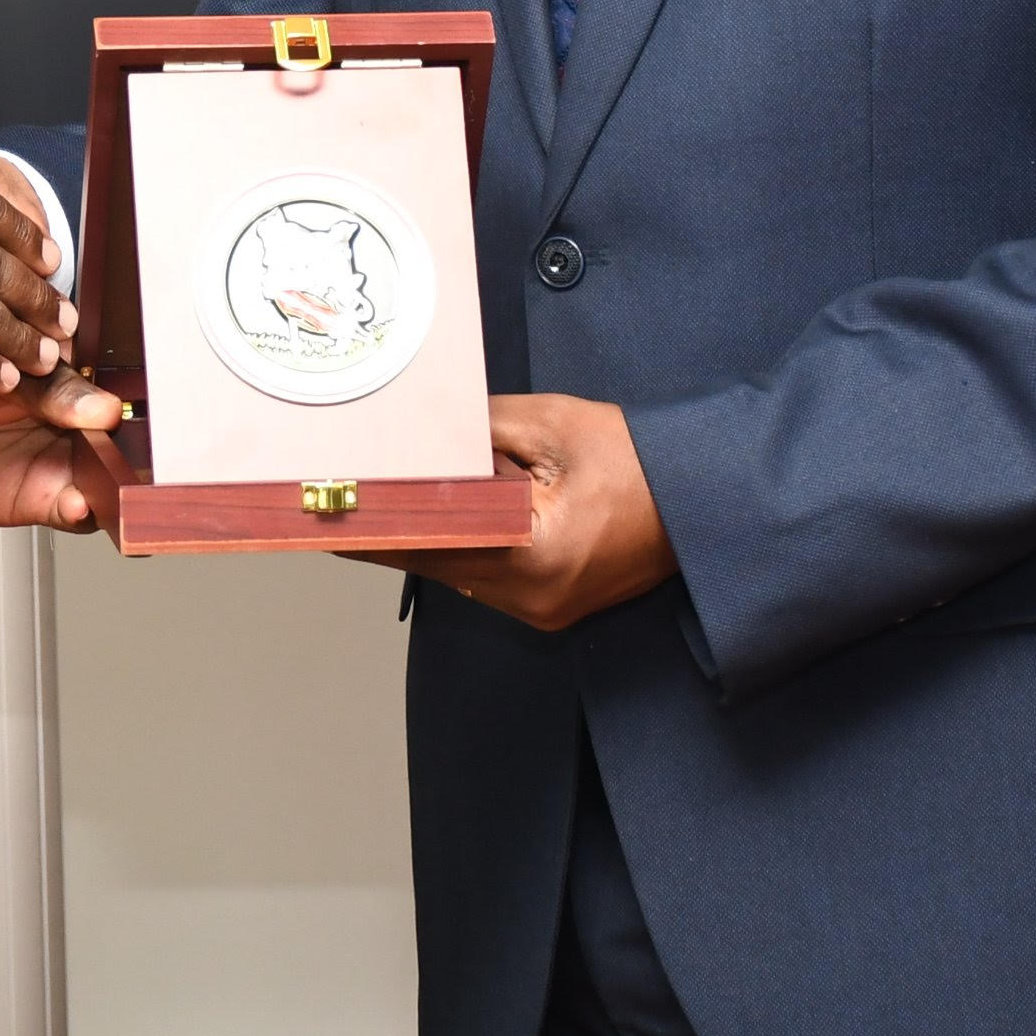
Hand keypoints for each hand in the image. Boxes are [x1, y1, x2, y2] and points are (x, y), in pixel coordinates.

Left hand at [353, 394, 677, 631]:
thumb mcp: (552, 425)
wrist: (707, 498)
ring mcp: (543, 610)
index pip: (428, 543)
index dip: (373, 526)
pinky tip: (442, 512)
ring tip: (380, 497)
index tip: (328, 512)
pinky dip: (462, 543)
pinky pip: (486, 574)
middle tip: (338, 497)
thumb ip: (476, 429)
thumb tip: (417, 431)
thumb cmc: (641, 460)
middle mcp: (533, 600)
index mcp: (534, 558)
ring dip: (426, 535)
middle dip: (390, 527)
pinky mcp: (551, 604)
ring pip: (458, 570)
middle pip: (435, 562)